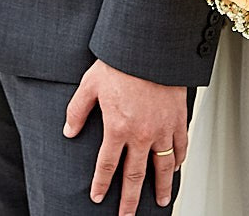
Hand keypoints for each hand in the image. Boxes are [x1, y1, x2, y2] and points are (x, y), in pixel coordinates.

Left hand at [64, 59, 187, 212]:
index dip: (101, 184)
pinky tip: (175, 170)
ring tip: (162, 202)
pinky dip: (178, 161)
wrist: (151, 48)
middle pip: (135, 175)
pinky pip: (180, 147)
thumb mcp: (90, 84)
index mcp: (117, 127)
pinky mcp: (178, 120)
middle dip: (130, 200)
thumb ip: (77, 110)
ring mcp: (162, 129)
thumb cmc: (120, 63)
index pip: (107, 165)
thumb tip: (69, 131)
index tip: (98, 197)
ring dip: (161, 188)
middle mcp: (141, 134)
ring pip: (162, 167)